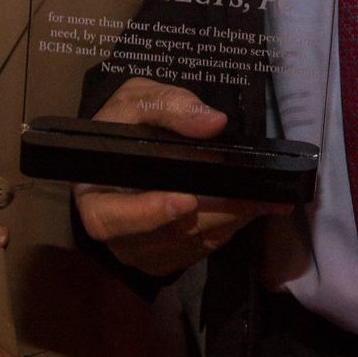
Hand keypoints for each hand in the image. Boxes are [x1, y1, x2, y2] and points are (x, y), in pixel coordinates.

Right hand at [74, 79, 275, 276]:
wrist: (131, 143)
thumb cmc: (127, 123)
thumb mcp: (139, 99)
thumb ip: (170, 106)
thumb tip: (213, 123)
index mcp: (95, 196)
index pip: (110, 218)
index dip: (147, 214)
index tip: (186, 200)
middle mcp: (116, 233)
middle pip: (163, 236)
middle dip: (211, 215)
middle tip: (252, 196)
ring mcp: (142, 250)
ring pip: (188, 245)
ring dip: (227, 222)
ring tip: (262, 198)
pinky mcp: (168, 257)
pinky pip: (200, 250)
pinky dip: (227, 229)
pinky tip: (248, 207)